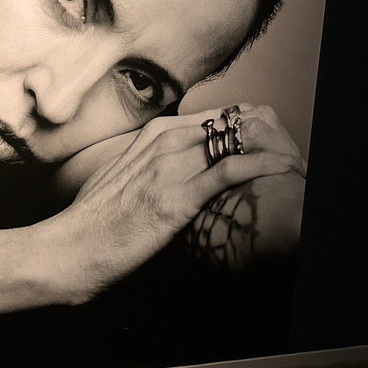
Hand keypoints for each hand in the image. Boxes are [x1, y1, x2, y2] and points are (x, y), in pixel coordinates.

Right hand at [56, 106, 298, 299]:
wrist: (71, 248)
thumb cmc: (92, 221)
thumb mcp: (117, 178)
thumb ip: (144, 165)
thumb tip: (162, 170)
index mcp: (148, 138)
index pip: (209, 120)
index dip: (241, 128)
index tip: (265, 140)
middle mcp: (160, 145)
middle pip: (225, 126)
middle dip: (261, 135)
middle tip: (289, 149)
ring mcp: (168, 170)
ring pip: (231, 142)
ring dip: (268, 147)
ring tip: (296, 158)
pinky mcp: (176, 198)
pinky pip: (229, 172)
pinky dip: (261, 166)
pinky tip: (283, 167)